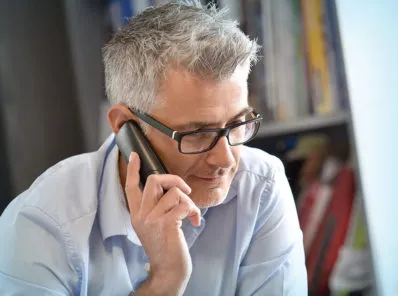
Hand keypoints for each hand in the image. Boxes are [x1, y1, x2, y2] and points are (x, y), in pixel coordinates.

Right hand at [125, 152, 200, 294]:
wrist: (168, 270)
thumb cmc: (165, 246)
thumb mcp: (153, 226)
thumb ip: (155, 207)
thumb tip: (170, 188)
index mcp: (137, 214)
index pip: (130, 187)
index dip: (134, 169)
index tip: (135, 155)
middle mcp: (141, 214)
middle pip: (154, 180)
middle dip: (174, 179)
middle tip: (185, 190)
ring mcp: (152, 219)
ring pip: (174, 192)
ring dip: (189, 201)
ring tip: (191, 214)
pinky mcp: (166, 224)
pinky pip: (184, 204)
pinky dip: (194, 210)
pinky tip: (194, 221)